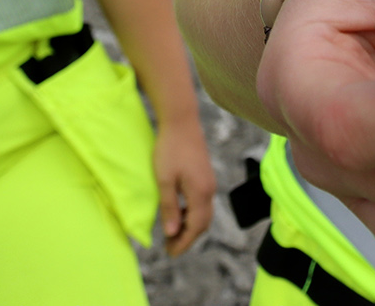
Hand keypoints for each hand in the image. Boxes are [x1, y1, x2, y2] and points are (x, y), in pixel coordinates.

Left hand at [154, 114, 216, 255]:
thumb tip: (171, 233)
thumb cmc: (169, 149)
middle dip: (187, 237)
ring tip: (171, 232)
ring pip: (203, 213)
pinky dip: (191, 214)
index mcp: (200, 193)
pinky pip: (202, 203)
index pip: (195, 227)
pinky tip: (177, 213)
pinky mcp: (205, 176)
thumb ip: (169, 207)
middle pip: (202, 223)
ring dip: (189, 226)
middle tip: (169, 247)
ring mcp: (209, 182)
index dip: (183, 242)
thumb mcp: (164, 180)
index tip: (170, 253)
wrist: (181, 121)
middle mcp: (209, 190)